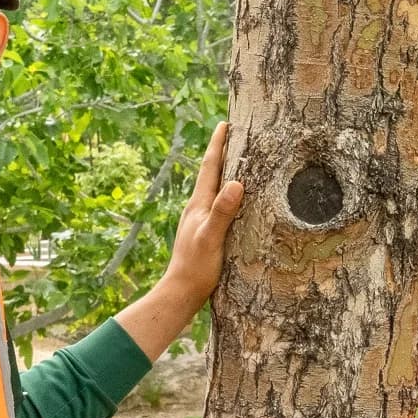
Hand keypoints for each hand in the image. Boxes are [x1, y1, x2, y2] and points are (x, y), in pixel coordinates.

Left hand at [116, 123, 245, 363]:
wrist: (180, 294)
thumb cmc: (196, 268)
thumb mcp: (211, 238)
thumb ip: (222, 212)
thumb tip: (235, 183)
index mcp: (198, 204)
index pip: (209, 167)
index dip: (218, 145)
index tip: (225, 123)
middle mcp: (197, 208)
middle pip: (210, 173)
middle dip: (221, 152)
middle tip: (233, 134)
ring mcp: (199, 221)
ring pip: (213, 188)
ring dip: (223, 172)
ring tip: (236, 160)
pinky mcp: (204, 233)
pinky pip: (217, 204)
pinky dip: (226, 193)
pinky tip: (233, 200)